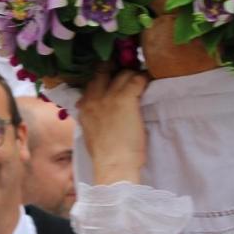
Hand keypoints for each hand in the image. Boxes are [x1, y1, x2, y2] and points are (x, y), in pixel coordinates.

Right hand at [77, 70, 147, 184]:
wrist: (113, 164)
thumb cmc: (104, 154)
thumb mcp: (89, 132)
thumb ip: (90, 118)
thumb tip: (92, 111)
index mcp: (84, 107)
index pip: (92, 82)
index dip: (104, 77)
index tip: (113, 78)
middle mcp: (94, 98)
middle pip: (104, 72)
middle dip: (115, 70)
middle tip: (128, 72)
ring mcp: (110, 96)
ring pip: (123, 74)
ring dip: (133, 75)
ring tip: (142, 79)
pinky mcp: (126, 98)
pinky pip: (137, 80)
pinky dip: (144, 79)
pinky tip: (149, 81)